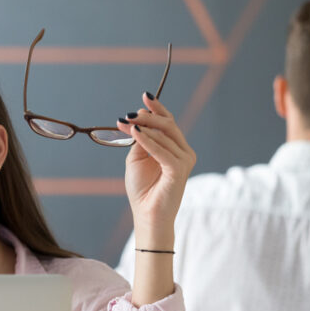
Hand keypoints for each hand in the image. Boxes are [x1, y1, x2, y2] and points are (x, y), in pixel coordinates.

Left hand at [117, 93, 195, 246]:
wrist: (147, 214)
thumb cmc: (142, 190)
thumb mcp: (137, 159)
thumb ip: (140, 140)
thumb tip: (138, 119)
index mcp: (175, 148)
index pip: (169, 122)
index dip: (158, 108)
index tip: (145, 96)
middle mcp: (183, 152)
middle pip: (168, 125)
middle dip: (147, 116)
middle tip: (128, 114)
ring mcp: (184, 160)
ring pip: (165, 135)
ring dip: (143, 127)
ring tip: (125, 123)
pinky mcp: (179, 169)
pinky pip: (163, 150)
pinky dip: (148, 140)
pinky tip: (135, 133)